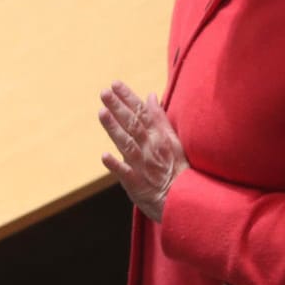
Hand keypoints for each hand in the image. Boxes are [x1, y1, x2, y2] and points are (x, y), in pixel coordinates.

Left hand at [98, 81, 187, 221]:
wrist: (182, 199)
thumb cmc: (176, 168)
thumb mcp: (172, 140)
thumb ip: (160, 118)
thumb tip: (150, 95)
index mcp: (159, 136)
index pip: (142, 113)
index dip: (128, 98)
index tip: (115, 84)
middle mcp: (150, 148)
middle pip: (133, 124)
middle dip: (118, 107)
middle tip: (104, 92)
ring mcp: (143, 166)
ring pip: (127, 144)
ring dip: (115, 129)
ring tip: (102, 113)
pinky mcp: (137, 184)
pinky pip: (126, 173)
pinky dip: (116, 165)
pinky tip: (104, 156)